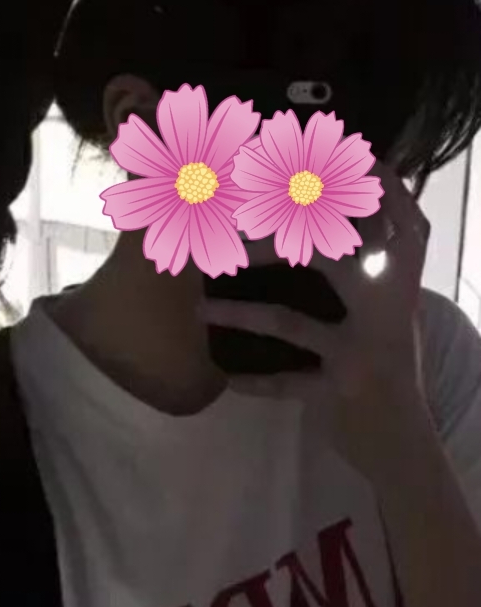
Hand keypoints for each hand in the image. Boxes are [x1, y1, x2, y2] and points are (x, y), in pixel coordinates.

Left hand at [200, 162, 431, 477]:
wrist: (407, 438)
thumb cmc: (390, 361)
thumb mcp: (389, 306)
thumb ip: (371, 260)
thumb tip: (323, 212)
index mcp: (400, 275)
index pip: (373, 215)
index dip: (329, 189)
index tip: (289, 168)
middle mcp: (386, 304)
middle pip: (323, 254)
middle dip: (266, 239)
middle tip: (219, 231)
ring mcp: (364, 349)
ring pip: (289, 320)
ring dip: (237, 313)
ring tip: (198, 307)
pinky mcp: (342, 389)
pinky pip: (289, 382)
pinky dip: (258, 383)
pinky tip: (230, 380)